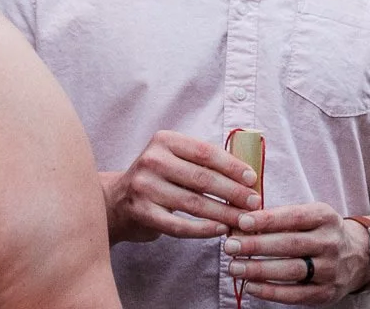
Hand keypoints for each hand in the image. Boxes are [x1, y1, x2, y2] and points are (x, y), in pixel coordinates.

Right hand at [103, 129, 260, 242]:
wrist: (115, 201)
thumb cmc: (157, 179)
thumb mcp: (174, 159)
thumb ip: (202, 163)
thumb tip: (246, 175)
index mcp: (165, 140)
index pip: (206, 152)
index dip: (232, 166)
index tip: (252, 179)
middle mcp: (153, 160)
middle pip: (202, 178)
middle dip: (233, 192)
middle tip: (254, 203)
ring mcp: (145, 187)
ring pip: (194, 203)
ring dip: (223, 213)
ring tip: (243, 219)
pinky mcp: (142, 213)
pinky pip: (179, 225)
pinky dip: (203, 229)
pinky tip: (220, 230)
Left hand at [224, 201, 369, 304]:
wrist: (359, 256)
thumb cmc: (321, 232)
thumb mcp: (311, 216)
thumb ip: (281, 218)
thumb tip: (242, 222)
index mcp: (325, 217)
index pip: (294, 217)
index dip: (268, 220)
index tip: (242, 222)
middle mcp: (330, 242)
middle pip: (290, 244)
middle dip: (257, 245)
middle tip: (231, 246)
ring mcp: (330, 269)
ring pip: (291, 270)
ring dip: (260, 270)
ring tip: (235, 267)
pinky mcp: (326, 292)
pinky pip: (295, 294)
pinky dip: (271, 291)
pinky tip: (251, 286)